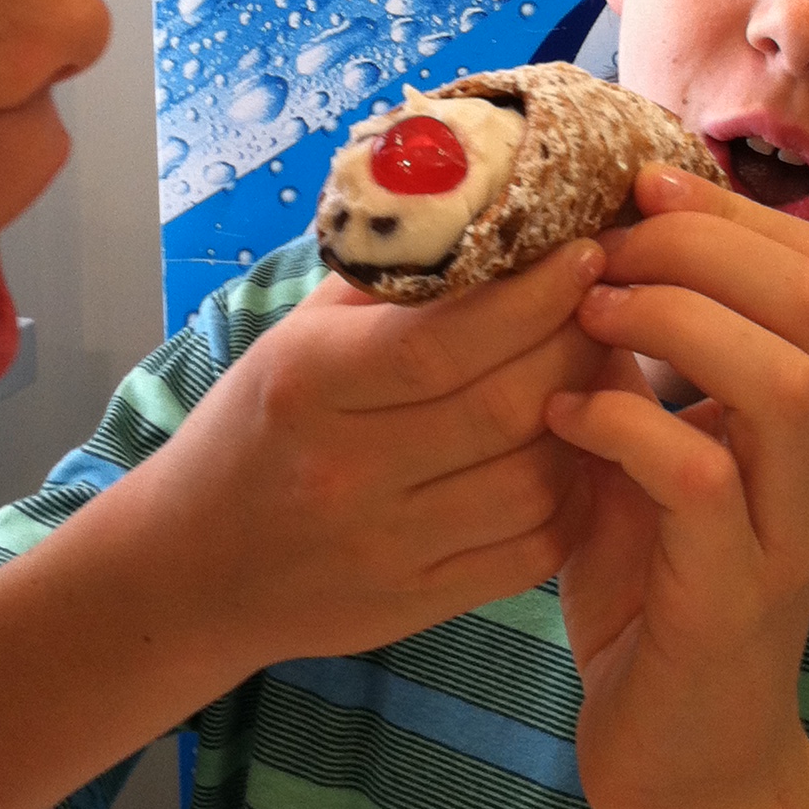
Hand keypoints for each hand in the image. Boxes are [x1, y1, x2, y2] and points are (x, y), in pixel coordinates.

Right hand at [149, 237, 613, 667]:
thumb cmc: (256, 426)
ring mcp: (385, 547)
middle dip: (579, 344)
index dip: (533, 296)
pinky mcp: (417, 604)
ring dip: (590, 420)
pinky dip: (576, 496)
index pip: (444, 340)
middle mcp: (346, 470)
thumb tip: (494, 204)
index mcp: (309, 384)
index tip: (586, 251)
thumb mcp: (297, 336)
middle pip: (504, 405)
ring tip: (604, 372)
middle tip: (614, 303)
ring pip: (534, 480)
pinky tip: (580, 452)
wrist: (194, 566)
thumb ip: (391, 281)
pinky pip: (533, 549)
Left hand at [545, 165, 808, 808]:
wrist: (686, 770)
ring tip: (588, 318)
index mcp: (804, 420)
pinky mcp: (731, 599)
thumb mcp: (644, 458)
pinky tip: (564, 422)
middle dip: (700, 245)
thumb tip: (579, 253)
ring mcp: (784, 532)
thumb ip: (638, 369)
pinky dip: (624, 428)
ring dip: (672, 321)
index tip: (633, 191)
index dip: (729, 212)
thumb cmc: (653, 600)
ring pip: (779, 376)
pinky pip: (699, 479)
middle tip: (605, 247)